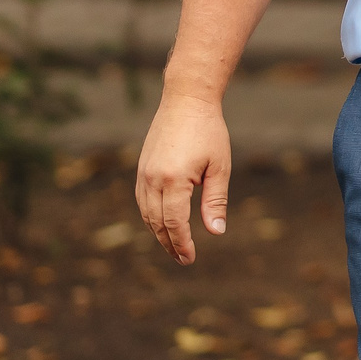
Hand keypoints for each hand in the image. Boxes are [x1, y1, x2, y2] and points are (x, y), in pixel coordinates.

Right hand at [136, 91, 232, 265]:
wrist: (186, 100)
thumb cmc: (209, 132)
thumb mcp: (219, 167)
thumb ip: (215, 201)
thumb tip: (215, 232)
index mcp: (173, 180)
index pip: (174, 222)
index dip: (182, 243)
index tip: (190, 258)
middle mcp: (152, 179)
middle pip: (157, 222)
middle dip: (169, 243)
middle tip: (183, 259)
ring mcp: (143, 174)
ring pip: (146, 213)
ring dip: (158, 233)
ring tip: (174, 246)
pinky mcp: (141, 168)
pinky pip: (142, 200)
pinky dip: (150, 216)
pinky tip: (162, 223)